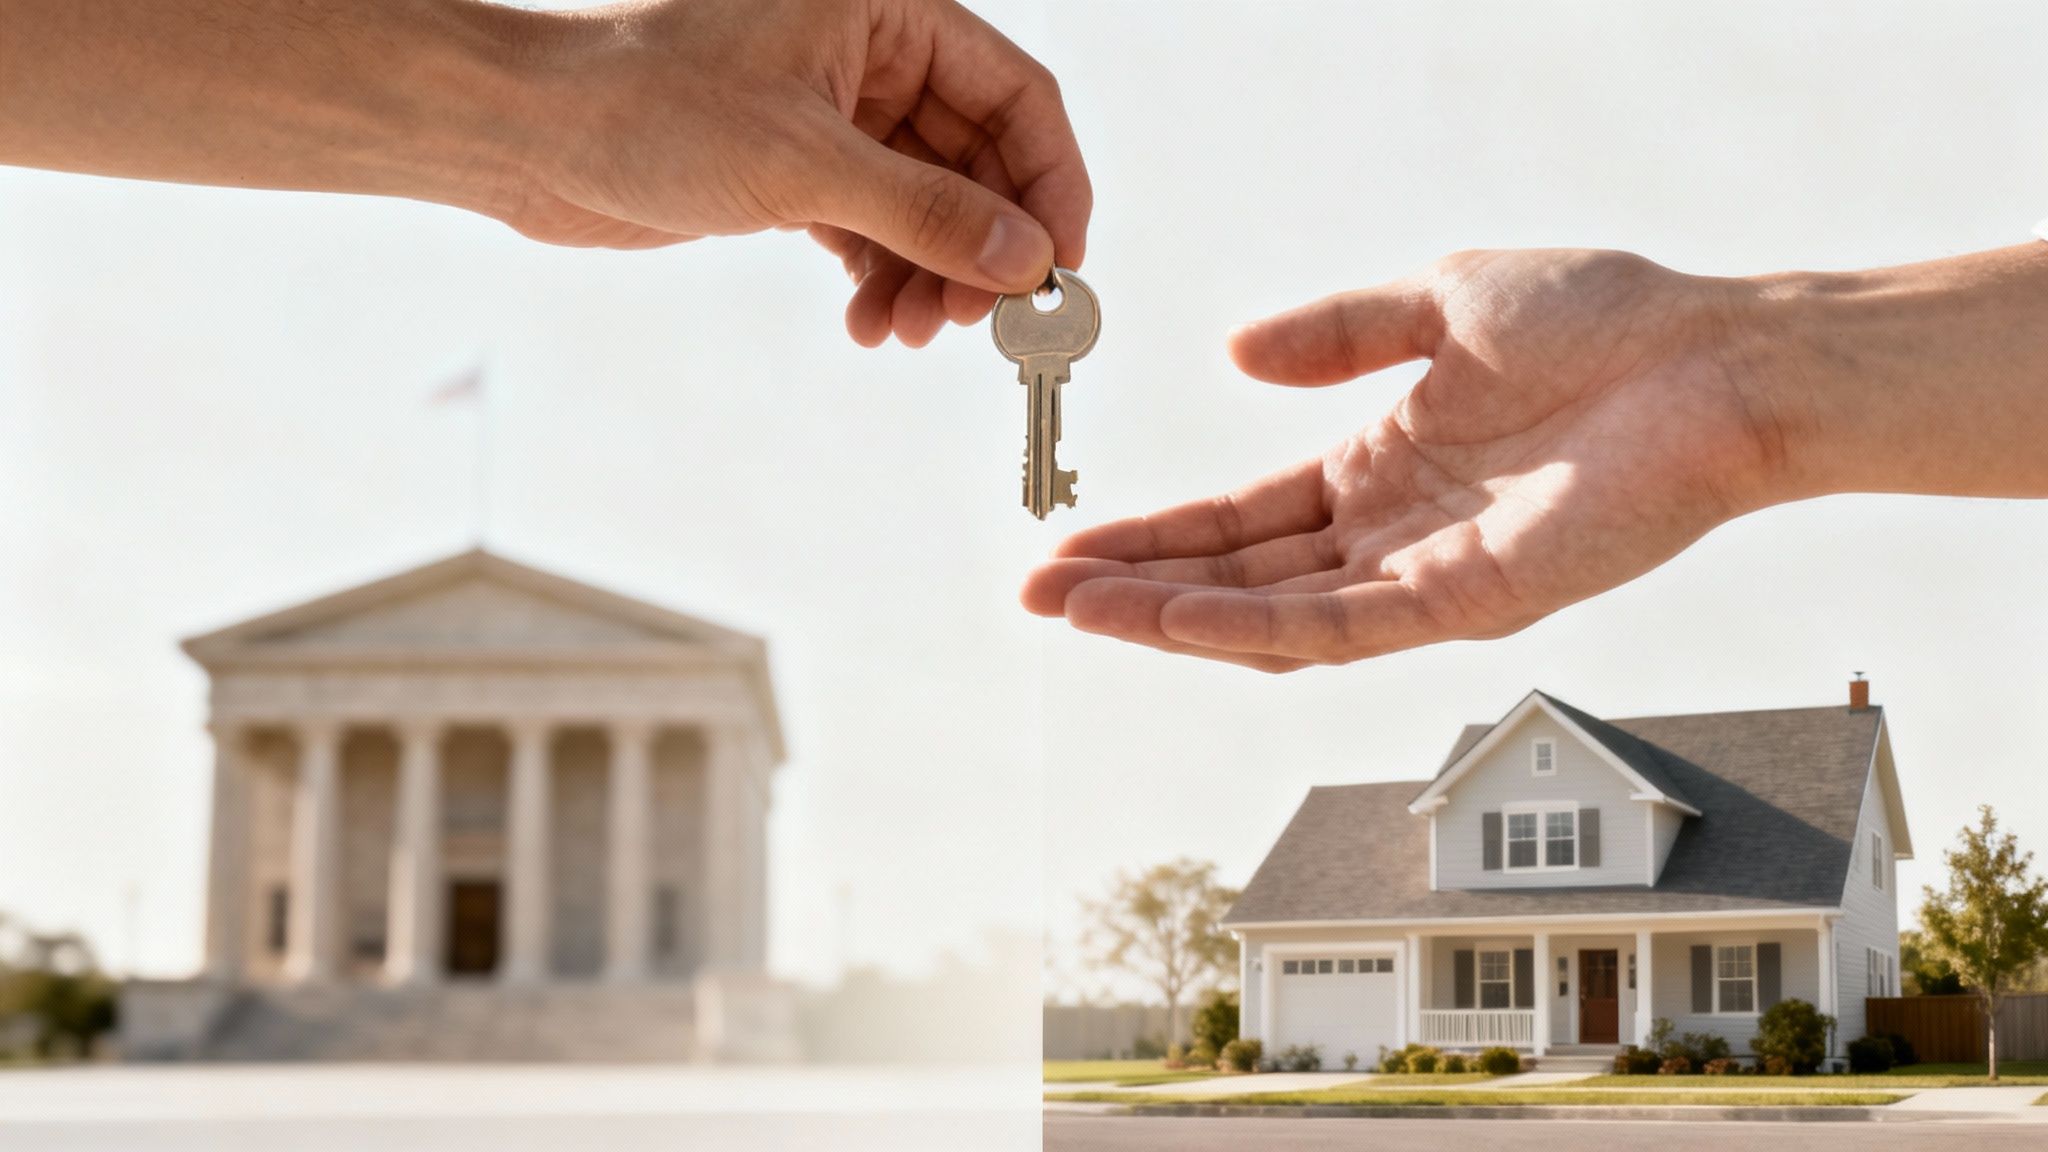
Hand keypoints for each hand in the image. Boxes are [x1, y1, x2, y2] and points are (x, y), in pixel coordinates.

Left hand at [511, 0, 1090, 346]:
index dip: (1051, 184)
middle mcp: (871, 56)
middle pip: (980, 160)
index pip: (1015, 94)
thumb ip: (927, 211)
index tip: (1059, 269)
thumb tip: (1026, 259)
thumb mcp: (803, 162)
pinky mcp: (798, 169)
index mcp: (888, 10)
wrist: (528, 132)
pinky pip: (876, 229)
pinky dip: (882, 278)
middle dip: (981, 247)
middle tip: (975, 321)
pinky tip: (869, 323)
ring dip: (930, 276)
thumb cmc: (646, 103)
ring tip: (907, 331)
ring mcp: (836, 116)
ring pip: (929, 205)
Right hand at [1021, 250, 1788, 671]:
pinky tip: (1173, 620)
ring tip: (1076, 612)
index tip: (1066, 546)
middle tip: (1037, 596)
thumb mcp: (1438, 299)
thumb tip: (1234, 356)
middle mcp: (1391, 536)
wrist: (1714, 357)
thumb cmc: (1604, 321)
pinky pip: (1338, 628)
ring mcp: (1425, 578)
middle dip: (1132, 588)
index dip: (1150, 534)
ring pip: (1269, 616)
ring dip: (1168, 618)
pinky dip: (1250, 629)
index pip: (1239, 518)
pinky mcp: (1467, 602)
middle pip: (1235, 577)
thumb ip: (1335, 332)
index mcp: (1379, 467)